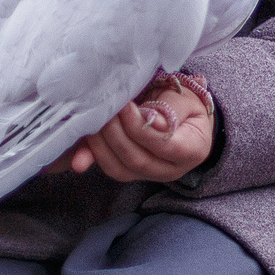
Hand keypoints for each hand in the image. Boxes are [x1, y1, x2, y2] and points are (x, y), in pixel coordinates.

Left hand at [68, 74, 214, 181]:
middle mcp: (171, 169)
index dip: (140, 127)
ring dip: (101, 143)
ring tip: (93, 117)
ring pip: (119, 168)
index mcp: (192, 150)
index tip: (124, 105)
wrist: (183, 115)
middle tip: (104, 108)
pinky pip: (109, 167)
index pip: (163, 145)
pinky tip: (82, 140)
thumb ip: (171, 109)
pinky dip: (92, 153)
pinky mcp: (130, 173)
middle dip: (115, 133)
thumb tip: (153, 122)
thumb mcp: (185, 99)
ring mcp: (149, 175)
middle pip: (137, 159)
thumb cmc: (185, 104)